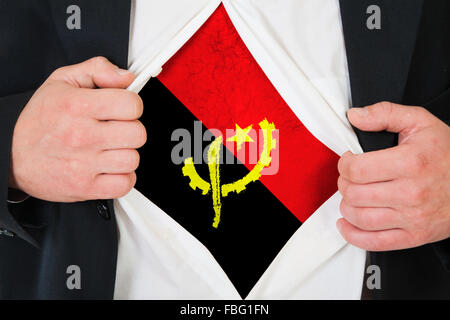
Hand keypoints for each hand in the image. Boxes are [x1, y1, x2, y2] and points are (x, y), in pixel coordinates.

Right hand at [9, 57, 145, 201]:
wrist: (11, 156)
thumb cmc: (39, 121)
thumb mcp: (62, 81)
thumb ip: (97, 70)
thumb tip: (126, 77)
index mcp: (78, 106)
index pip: (132, 105)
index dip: (131, 105)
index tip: (122, 109)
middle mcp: (81, 136)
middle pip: (137, 134)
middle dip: (131, 130)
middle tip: (116, 130)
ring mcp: (83, 164)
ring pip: (132, 159)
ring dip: (126, 154)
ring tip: (110, 149)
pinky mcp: (85, 187)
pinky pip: (124, 184)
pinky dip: (122, 178)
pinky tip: (110, 168)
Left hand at [337, 102, 449, 250]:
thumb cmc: (448, 155)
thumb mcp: (421, 123)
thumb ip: (385, 114)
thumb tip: (355, 116)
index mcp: (410, 163)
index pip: (357, 169)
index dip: (344, 164)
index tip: (348, 161)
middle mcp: (411, 193)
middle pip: (354, 194)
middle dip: (344, 183)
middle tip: (350, 178)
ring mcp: (413, 218)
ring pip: (360, 217)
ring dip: (346, 206)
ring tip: (351, 196)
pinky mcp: (415, 236)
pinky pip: (375, 242)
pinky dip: (353, 235)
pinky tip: (347, 223)